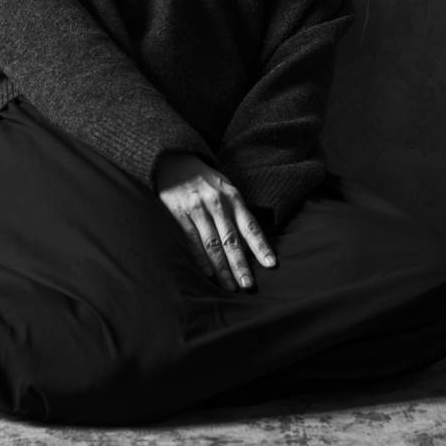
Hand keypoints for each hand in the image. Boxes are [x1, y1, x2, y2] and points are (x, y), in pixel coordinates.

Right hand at [155, 154, 276, 290]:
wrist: (173, 160)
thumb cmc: (204, 179)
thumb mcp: (225, 187)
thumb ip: (236, 210)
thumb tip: (251, 241)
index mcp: (232, 197)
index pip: (250, 226)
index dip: (261, 246)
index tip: (271, 265)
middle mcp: (216, 203)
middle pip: (232, 239)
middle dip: (241, 264)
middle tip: (248, 285)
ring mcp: (196, 208)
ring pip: (213, 244)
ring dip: (222, 268)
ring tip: (230, 286)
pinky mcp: (178, 213)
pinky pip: (192, 240)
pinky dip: (201, 258)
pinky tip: (209, 273)